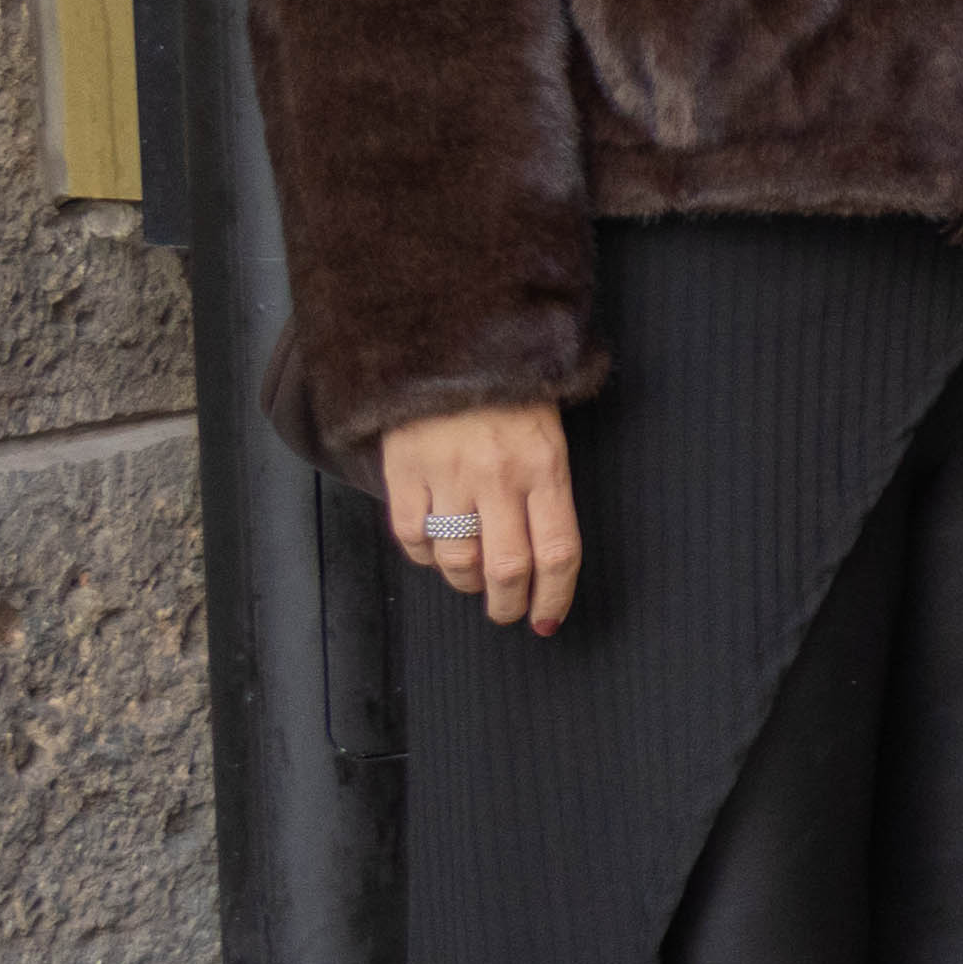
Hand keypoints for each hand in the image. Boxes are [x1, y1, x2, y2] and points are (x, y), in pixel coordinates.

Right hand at [378, 401, 582, 635]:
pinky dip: (425, 555)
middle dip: (507, 605)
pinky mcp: (405, 471)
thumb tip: (542, 564)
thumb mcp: (548, 438)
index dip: (553, 597)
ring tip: (471, 579)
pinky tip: (435, 549)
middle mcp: (498, 476)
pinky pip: (412, 536)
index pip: (557, 552)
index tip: (546, 620)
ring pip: (456, 559)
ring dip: (465, 582)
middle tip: (506, 613)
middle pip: (506, 569)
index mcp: (545, 468)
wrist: (453, 343)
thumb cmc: (511, 396)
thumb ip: (546, 495)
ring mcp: (448, 474)